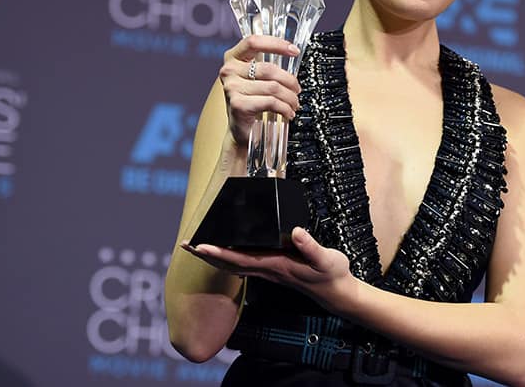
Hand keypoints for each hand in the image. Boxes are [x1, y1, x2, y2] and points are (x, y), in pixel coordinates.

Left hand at [181, 228, 355, 313]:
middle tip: (186, 244)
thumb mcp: (326, 259)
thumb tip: (295, 231)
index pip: (239, 259)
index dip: (218, 252)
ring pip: (235, 264)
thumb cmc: (331, 275)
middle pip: (230, 263)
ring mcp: (271, 271)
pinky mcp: (276, 269)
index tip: (199, 245)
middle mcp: (269, 269)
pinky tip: (228, 251)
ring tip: (199, 247)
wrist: (338, 293)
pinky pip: (246, 263)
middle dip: (207, 254)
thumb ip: (310, 246)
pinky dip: (231, 257)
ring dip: (215, 256)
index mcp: (276, 265)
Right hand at [219, 35, 301, 146]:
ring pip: (273, 87)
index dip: (276, 44)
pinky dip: (285, 108)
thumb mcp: (257, 79)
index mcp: (233, 58)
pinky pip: (271, 102)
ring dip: (290, 97)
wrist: (242, 130)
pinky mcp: (238, 104)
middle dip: (290, 81)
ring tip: (294, 103)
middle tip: (297, 90)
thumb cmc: (252, 101)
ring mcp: (231, 87)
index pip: (254, 41)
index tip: (295, 51)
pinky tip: (288, 112)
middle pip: (269, 69)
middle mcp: (229, 70)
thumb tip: (293, 55)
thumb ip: (269, 66)